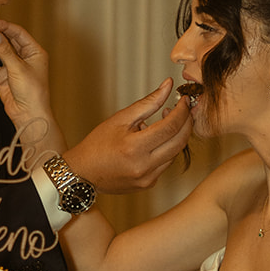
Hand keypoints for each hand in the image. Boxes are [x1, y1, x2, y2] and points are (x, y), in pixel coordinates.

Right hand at [0, 20, 64, 150]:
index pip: (19, 34)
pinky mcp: (3, 77)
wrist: (28, 115)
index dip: (6, 27)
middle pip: (8, 41)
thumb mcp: (18, 68)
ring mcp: (13, 67)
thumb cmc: (32, 92)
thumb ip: (5, 51)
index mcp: (34, 52)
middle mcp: (24, 58)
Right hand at [64, 81, 191, 192]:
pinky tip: (153, 142)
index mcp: (134, 147)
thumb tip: (168, 85)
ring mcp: (147, 178)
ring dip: (175, 137)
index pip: (170, 126)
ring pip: (175, 154)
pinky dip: (165, 150)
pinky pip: (165, 164)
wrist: (83, 173)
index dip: (182, 111)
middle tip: (184, 110)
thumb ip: (148, 102)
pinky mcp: (148, 184)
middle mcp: (143, 166)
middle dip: (186, 123)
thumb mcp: (120, 119)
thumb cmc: (97, 144)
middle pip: (180, 142)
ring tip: (161, 124)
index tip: (184, 101)